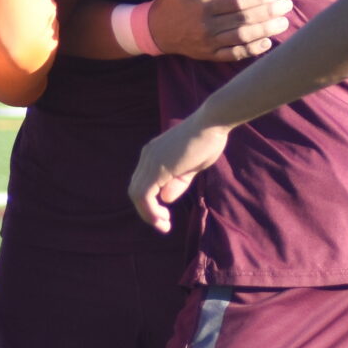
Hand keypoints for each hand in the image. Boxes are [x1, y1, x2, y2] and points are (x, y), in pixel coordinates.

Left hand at [130, 116, 231, 232]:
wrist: (212, 123)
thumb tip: (165, 199)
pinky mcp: (158, 167)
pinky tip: (162, 218)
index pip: (141, 183)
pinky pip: (145, 195)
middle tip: (163, 224)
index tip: (165, 216)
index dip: (149, 203)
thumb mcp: (191, 167)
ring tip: (163, 225)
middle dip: (146, 211)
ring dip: (148, 214)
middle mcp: (147, 156)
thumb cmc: (207, 141)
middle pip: (135, 190)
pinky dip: (150, 210)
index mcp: (153, 154)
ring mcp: (150, 160)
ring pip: (137, 194)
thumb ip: (177, 182)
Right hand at [148, 0, 291, 62]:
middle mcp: (208, 27)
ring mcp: (210, 44)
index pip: (236, 2)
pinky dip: (252, 50)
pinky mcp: (210, 55)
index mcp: (203, 7)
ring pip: (243, 38)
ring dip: (265, 31)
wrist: (155, 32)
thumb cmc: (171, 3)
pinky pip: (234, 54)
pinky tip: (267, 43)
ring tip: (283, 23)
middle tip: (287, 6)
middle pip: (244, 20)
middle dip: (268, 13)